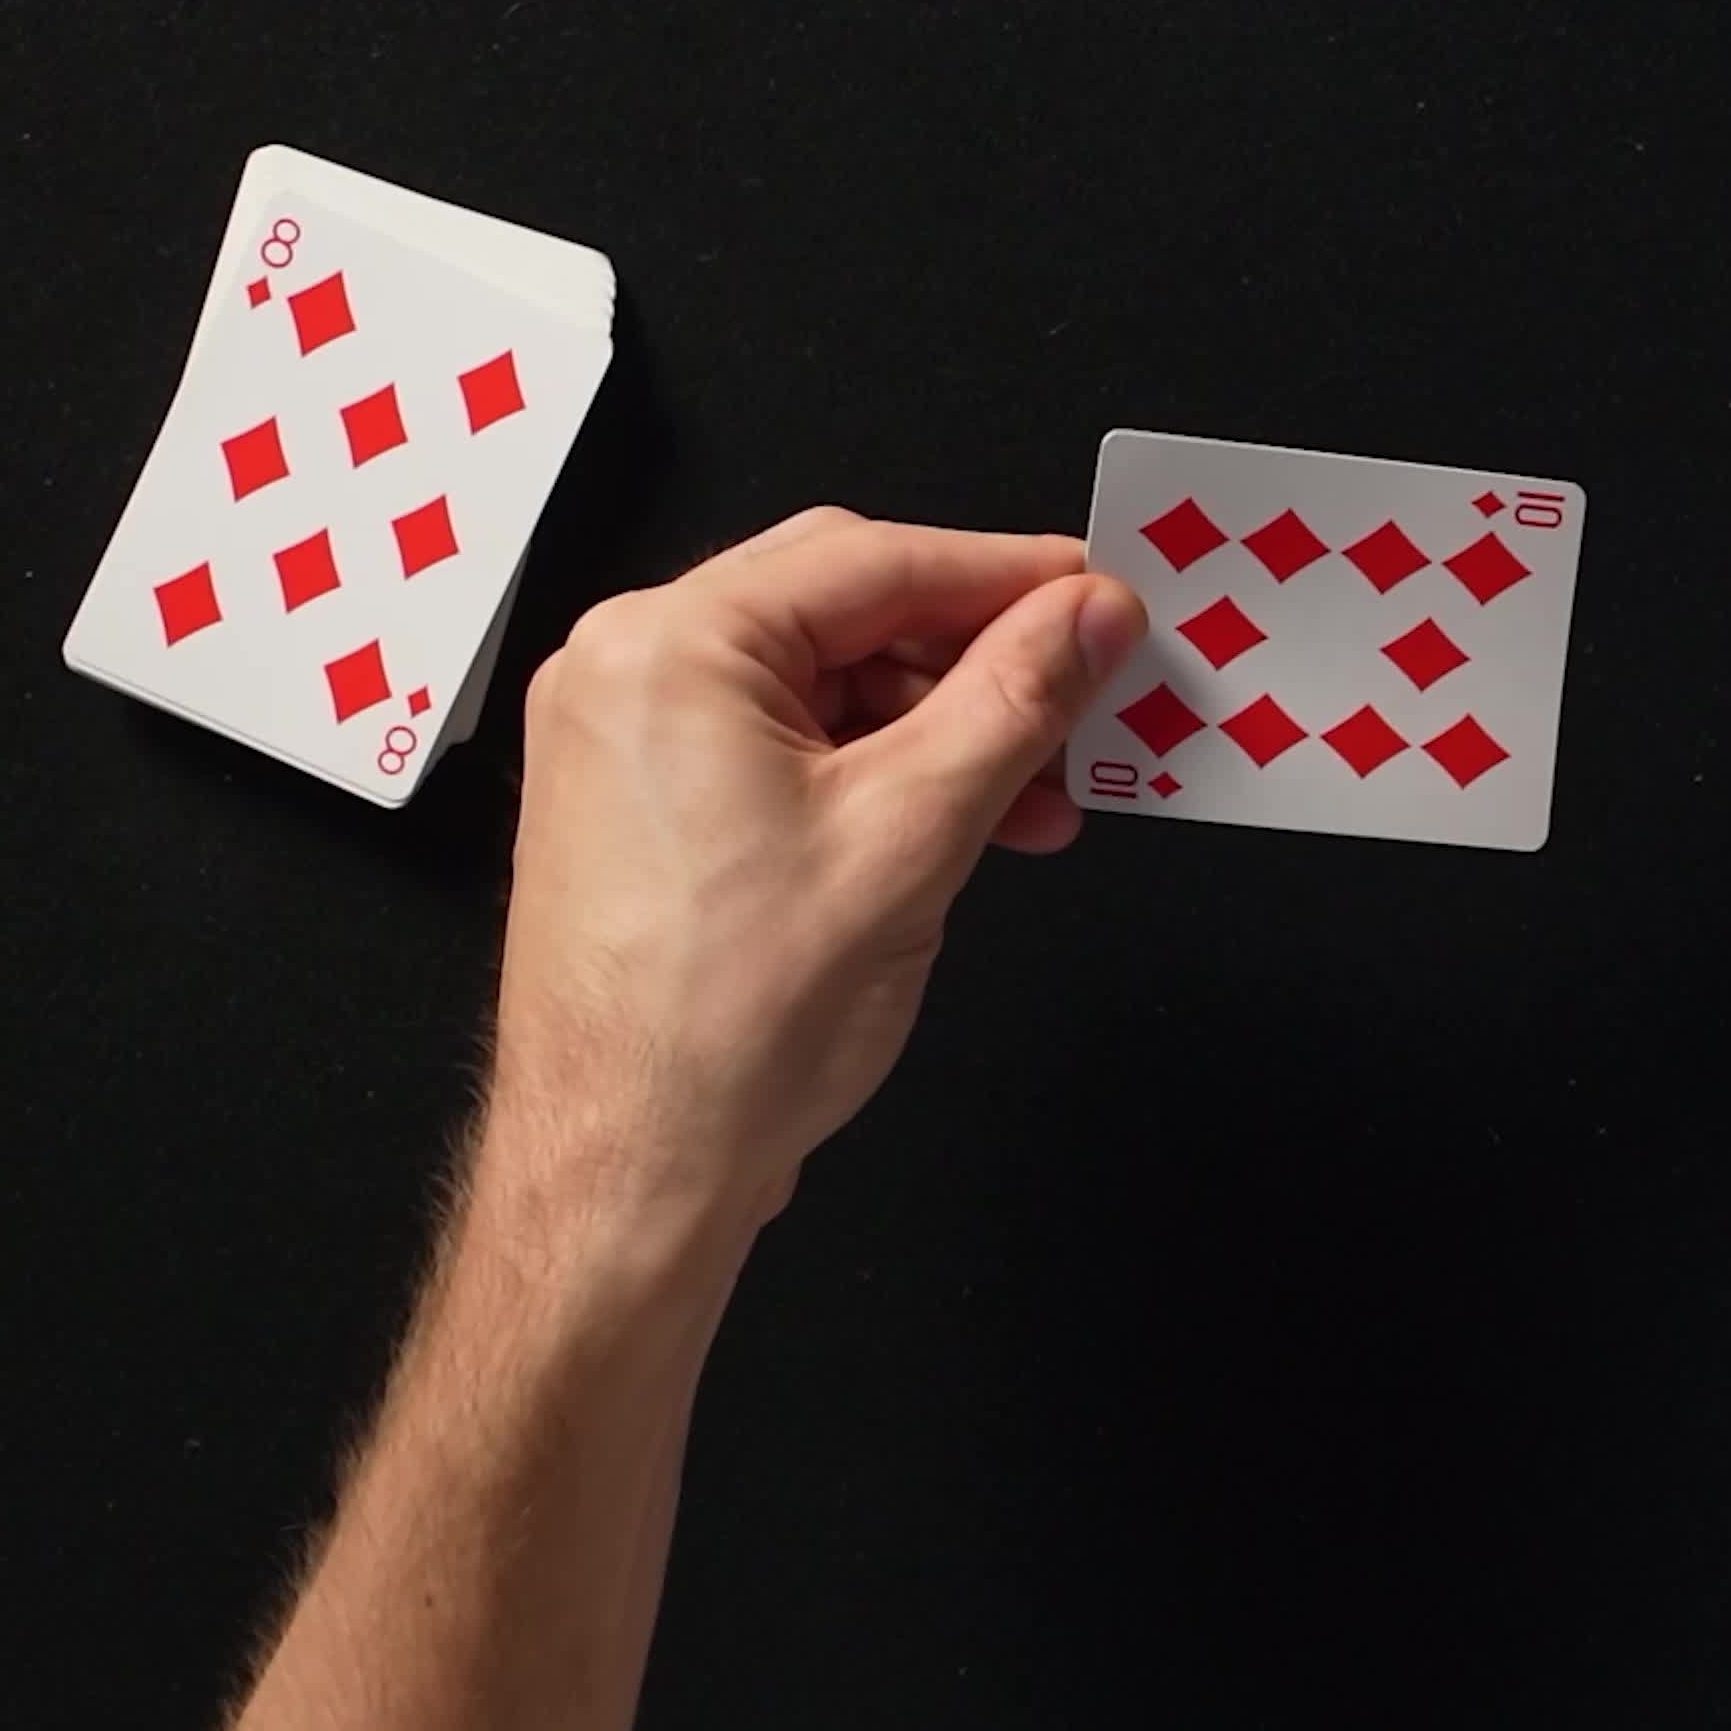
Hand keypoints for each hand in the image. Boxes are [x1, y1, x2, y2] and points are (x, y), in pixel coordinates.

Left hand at [481, 510, 1143, 1267]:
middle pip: (848, 610)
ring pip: (827, 686)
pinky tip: (968, 822)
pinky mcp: (651, 811)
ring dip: (945, 727)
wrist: (631, 1172)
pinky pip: (790, 748)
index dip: (1011, 577)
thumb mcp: (912, 835)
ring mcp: (630, 745)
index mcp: (668, 648)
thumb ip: (1014, 703)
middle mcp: (628, 675)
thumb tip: (1085, 621)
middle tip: (1087, 688)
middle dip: (981, 657)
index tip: (1102, 598)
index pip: (875, 558)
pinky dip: (886, 774)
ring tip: (1041, 795)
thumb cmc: (717, 1029)